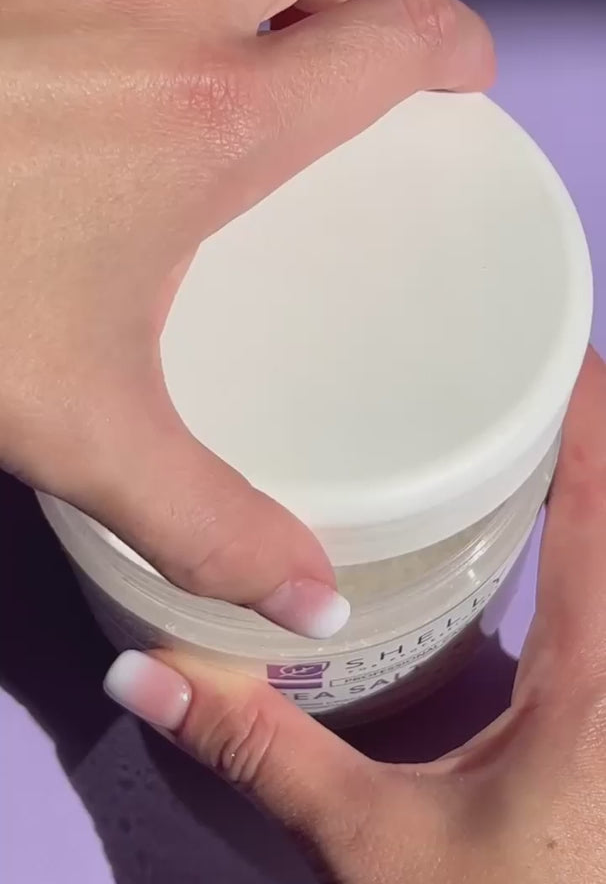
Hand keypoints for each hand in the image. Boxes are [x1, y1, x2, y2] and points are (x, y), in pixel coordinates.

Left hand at [0, 0, 493, 633]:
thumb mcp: (81, 425)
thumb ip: (205, 517)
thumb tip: (309, 598)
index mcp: (216, 117)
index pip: (394, 38)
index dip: (451, 47)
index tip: (454, 77)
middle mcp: (159, 3)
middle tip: (309, 56)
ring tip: (213, 26)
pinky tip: (80, 19)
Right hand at [104, 348, 605, 882]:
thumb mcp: (380, 848)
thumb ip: (266, 758)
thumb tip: (148, 677)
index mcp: (594, 671)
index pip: (601, 504)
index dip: (588, 411)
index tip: (552, 340)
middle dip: (586, 434)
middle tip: (516, 370)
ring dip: (589, 491)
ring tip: (527, 431)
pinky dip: (590, 539)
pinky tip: (544, 537)